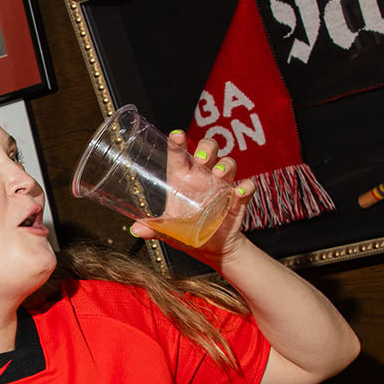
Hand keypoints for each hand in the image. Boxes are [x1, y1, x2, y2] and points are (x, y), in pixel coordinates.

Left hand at [128, 131, 253, 264]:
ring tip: (218, 173)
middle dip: (206, 148)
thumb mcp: (168, 231)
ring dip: (224, 165)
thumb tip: (136, 229)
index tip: (177, 135)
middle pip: (208, 150)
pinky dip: (245, 187)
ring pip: (228, 163)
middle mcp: (203, 177)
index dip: (179, 142)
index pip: (179, 154)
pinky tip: (238, 193)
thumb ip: (154, 228)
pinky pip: (246, 187)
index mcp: (182, 179)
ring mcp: (221, 186)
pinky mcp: (237, 199)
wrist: (210, 248)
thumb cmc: (186, 232)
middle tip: (200, 158)